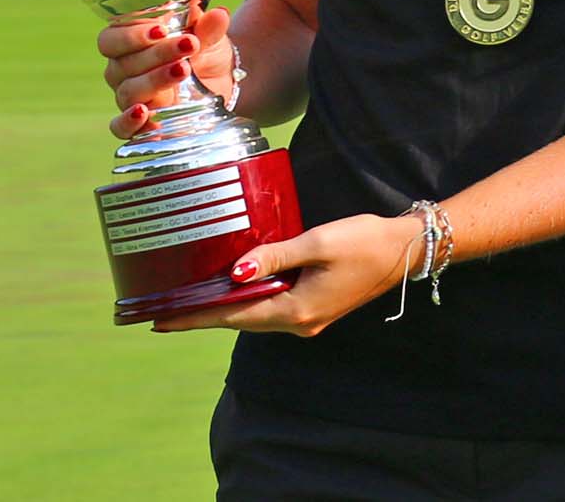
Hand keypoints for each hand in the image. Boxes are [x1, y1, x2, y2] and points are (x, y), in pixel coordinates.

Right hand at [96, 0, 236, 138]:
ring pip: (128, 91)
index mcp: (128, 43)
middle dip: (156, 54)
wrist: (221, 81)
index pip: (112, 39)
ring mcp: (128, 98)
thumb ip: (209, 27)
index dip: (132, 34)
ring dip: (155, 79)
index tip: (163, 29)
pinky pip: (120, 127)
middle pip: (123, 64)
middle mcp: (122, 71)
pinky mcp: (139, 124)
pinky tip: (143, 113)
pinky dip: (128, 122)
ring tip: (184, 69)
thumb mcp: (208, 36)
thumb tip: (219, 14)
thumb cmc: (202, 51)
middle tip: (189, 45)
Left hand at [151, 213, 423, 336]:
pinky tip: (235, 289)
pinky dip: (248, 301)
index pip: (233, 316)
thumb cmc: (363, 242)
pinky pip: (272, 309)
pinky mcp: (316, 308)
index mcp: (296, 311)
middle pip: (240, 320)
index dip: (195, 317)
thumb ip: (274, 256)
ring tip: (191, 300)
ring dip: (225, 309)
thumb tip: (233, 273)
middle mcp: (300, 323)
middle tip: (164, 310)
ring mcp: (309, 319)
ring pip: (256, 316)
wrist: (405, 250)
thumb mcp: (316, 243)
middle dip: (203, 315)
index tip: (159, 321)